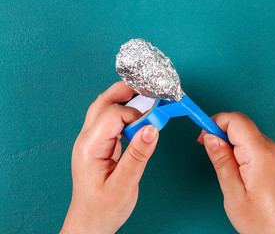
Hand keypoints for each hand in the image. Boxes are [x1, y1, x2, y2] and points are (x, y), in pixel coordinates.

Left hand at [60, 82, 158, 233]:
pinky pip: (110, 122)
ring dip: (124, 100)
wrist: (90, 223)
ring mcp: (91, 142)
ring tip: (145, 97)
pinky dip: (125, 114)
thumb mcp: (124, 185)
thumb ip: (138, 155)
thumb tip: (152, 128)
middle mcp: (87, 140)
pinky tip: (138, 118)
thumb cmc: (102, 209)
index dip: (135, 114)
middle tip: (147, 87)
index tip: (155, 121)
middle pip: (103, 103)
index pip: (113, 115)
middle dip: (125, 91)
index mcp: (89, 147)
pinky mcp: (99, 146)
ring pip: (105, 110)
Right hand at [198, 112, 274, 233]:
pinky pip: (254, 142)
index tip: (202, 137)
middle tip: (209, 151)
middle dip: (220, 131)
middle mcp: (271, 148)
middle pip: (241, 124)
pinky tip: (236, 167)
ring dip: (230, 141)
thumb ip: (221, 161)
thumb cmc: (262, 220)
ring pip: (246, 132)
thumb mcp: (233, 193)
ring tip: (224, 165)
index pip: (236, 120)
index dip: (215, 122)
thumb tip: (210, 138)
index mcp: (260, 154)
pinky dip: (240, 147)